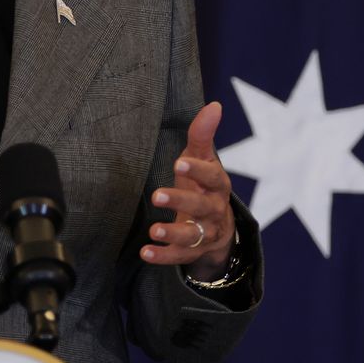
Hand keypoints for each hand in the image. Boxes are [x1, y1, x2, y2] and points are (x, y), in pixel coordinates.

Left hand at [140, 101, 235, 279]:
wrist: (217, 226)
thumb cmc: (202, 184)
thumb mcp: (202, 159)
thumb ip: (203, 135)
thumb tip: (214, 105)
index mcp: (218, 185)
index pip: (213, 177)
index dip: (198, 170)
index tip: (179, 163)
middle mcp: (214, 210)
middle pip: (202, 207)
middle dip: (181, 201)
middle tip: (156, 194)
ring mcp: (205, 233)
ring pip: (193, 236)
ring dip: (173, 233)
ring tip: (153, 230)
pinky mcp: (193, 252)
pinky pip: (180, 257)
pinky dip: (163, 256)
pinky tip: (145, 252)